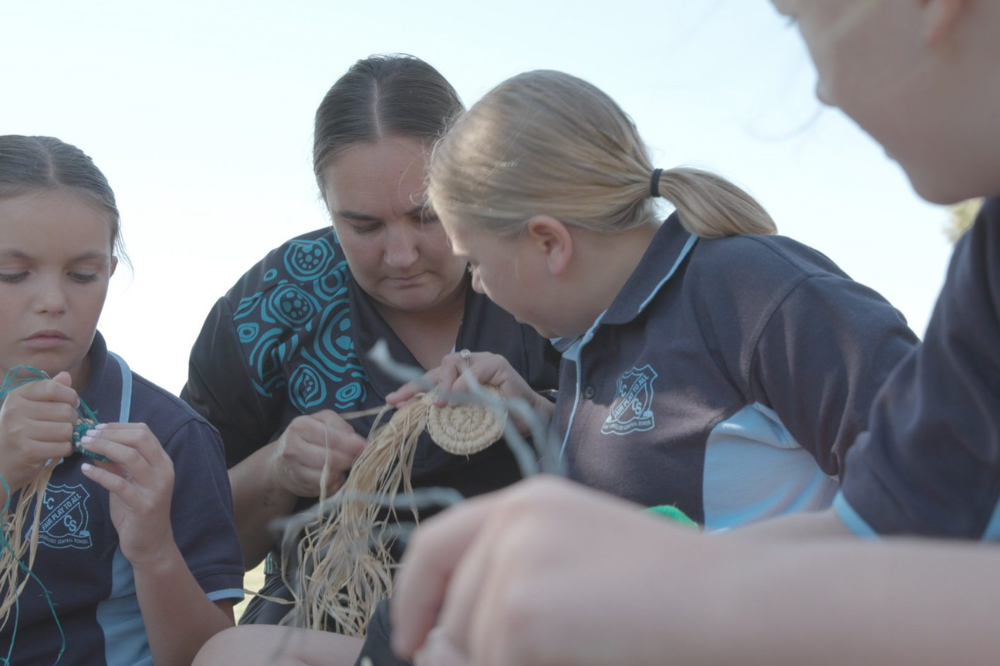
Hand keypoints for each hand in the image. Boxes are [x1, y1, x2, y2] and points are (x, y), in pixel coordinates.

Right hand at [0, 371, 77, 494]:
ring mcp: (19, 431)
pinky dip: (65, 449)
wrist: (1, 465)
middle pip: (65, 410)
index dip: (70, 396)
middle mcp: (15, 411)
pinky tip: (57, 450)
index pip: (53, 388)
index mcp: (17, 396)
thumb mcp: (30, 408)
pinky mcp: (27, 451)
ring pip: (66, 429)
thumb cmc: (20, 434)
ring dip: (68, 436)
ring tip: (58, 439)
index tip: (72, 403)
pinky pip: (63, 447)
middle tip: (64, 426)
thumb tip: (67, 375)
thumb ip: (49, 391)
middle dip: (72, 420)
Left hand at [80, 423, 176, 566]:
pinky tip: (86, 470)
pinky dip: (99, 474)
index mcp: (162, 462)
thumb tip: (94, 444)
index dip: (118, 426)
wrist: (151, 544)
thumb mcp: (129, 483)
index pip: (144, 432)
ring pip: (131, 457)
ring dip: (103, 448)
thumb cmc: (138, 512)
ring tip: (84, 447)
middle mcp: (163, 471)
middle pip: (139, 439)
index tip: (96, 428)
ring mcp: (155, 488)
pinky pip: (119, 483)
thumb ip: (116, 464)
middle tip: (87, 436)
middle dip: (110, 434)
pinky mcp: (143, 505)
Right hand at [268, 411, 366, 498]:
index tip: (365, 446)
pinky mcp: (301, 487)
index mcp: (300, 426)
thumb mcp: (322, 421)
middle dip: (349, 459)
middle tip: (357, 457)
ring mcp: (295, 470)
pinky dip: (337, 483)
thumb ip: (340, 426)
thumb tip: (359, 442)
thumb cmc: (307, 437)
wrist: (280, 462)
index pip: (331, 437)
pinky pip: (327, 488)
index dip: (351, 444)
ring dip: (342, 471)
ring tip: (344, 465)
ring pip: (329, 475)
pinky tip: (336, 476)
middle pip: (331, 459)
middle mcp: (293, 448)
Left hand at [386, 351, 552, 433]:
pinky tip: (456, 399)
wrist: (530, 422)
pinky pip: (476, 370)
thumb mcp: (464, 415)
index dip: (412, 388)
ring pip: (454, 363)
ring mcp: (486, 360)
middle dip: (419, 384)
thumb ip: (445, 409)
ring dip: (443, 385)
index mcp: (462, 373)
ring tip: (439, 405)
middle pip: (439, 366)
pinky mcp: (499, 365)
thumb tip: (414, 412)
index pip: (432, 376)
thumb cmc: (498, 419)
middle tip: (405, 403)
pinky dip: (464, 384)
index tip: (393, 401)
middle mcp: (472, 363)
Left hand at [391, 476, 708, 665]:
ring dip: (512, 662)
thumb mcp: (578, 565)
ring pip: (471, 647)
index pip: (435, 544)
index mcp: (527, 502)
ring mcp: (513, 561)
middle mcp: (511, 519)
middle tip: (538, 652)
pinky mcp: (520, 609)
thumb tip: (437, 643)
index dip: (415, 595)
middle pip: (453, 613)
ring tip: (586, 641)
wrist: (728, 601)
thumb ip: (513, 583)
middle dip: (476, 652)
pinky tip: (587, 651)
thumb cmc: (670, 589)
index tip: (412, 639)